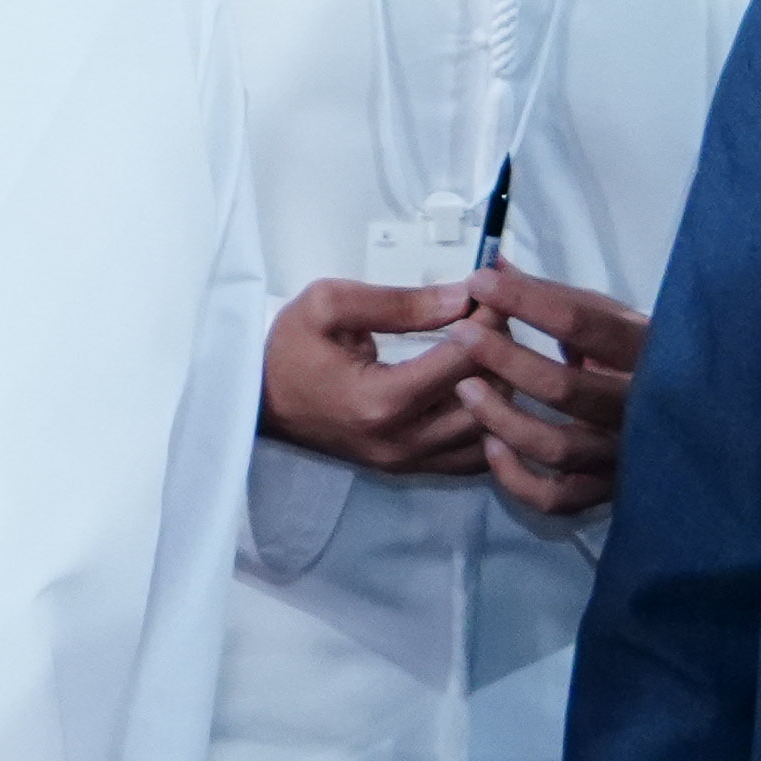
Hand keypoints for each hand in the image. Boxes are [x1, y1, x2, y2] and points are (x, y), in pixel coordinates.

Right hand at [260, 271, 499, 476]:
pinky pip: (473, 458)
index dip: (489, 320)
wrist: (258, 402)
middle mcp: (404, 441)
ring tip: (491, 349)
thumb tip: (463, 297)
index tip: (491, 290)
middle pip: (489, 398)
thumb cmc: (289, 349)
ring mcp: (409, 462)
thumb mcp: (329, 305)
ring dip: (501, 388)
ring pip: (489, 432)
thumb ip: (399, 302)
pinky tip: (484, 393)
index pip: (465, 359)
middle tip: (497, 315)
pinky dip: (490, 425)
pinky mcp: (410, 469)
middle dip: (502, 351)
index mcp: (383, 400)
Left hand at [462, 267, 642, 522]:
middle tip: (461, 335)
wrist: (693, 414)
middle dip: (505, 359)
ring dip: (503, 418)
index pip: (583, 323)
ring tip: (465, 389)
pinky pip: (558, 497)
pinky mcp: (606, 489)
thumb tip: (494, 265)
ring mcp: (623, 453)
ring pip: (557, 447)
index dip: (526, 302)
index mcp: (644, 351)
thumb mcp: (605, 315)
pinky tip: (490, 447)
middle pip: (565, 388)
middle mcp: (638, 407)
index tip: (479, 283)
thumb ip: (552, 294)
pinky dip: (519, 479)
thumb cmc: (629, 353)